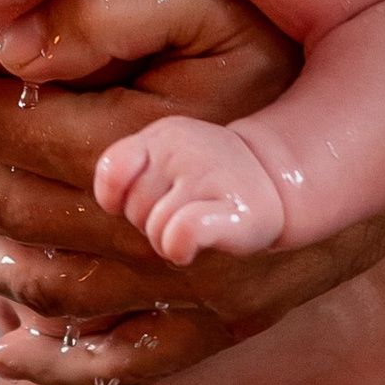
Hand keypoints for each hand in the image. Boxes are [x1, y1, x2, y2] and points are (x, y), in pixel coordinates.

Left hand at [0, 0, 384, 384]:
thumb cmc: (307, 45)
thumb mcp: (220, 0)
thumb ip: (119, 8)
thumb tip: (14, 55)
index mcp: (161, 147)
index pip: (10, 128)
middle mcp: (172, 237)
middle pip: (10, 209)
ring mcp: (196, 299)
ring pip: (43, 288)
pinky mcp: (218, 335)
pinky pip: (120, 367)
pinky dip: (53, 363)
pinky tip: (0, 346)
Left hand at [95, 114, 284, 262]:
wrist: (276, 181)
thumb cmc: (207, 181)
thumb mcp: (163, 157)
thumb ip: (124, 171)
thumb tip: (108, 202)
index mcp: (162, 137)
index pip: (112, 171)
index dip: (115, 197)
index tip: (141, 201)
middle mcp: (182, 149)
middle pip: (134, 211)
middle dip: (152, 222)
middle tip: (185, 211)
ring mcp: (207, 176)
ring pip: (155, 229)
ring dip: (170, 239)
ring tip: (199, 222)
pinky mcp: (232, 210)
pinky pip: (179, 235)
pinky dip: (180, 247)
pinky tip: (197, 243)